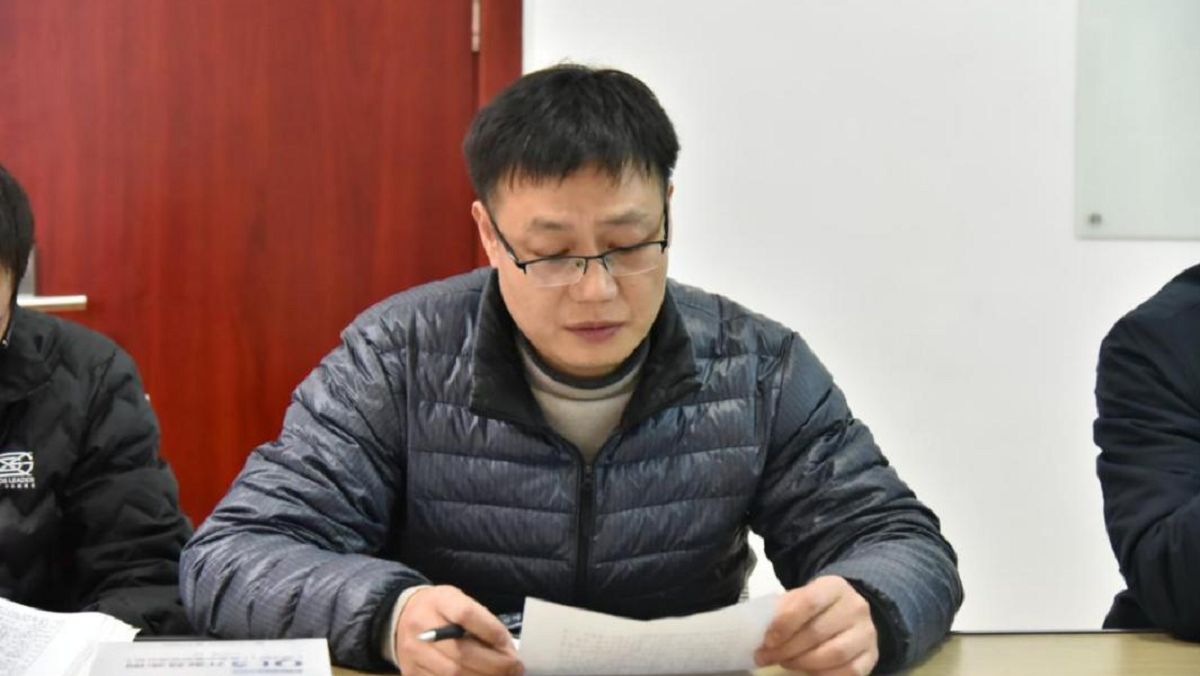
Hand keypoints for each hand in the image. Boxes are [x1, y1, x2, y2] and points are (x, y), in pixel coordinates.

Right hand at [395, 585, 523, 675]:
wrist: (402, 615)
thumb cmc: (441, 609)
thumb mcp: (460, 601)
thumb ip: (482, 621)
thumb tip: (507, 651)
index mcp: (439, 601)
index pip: (466, 615)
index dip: (491, 632)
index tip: (507, 644)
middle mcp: (422, 627)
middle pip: (462, 652)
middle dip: (495, 665)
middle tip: (515, 669)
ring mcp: (414, 653)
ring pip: (453, 674)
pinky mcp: (411, 673)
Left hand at [755, 576, 878, 675]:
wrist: (849, 614)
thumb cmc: (817, 608)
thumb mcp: (799, 598)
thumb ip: (782, 610)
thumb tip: (759, 631)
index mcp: (834, 586)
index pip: (808, 602)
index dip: (784, 623)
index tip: (767, 640)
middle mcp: (856, 607)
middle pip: (818, 632)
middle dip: (787, 648)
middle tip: (766, 657)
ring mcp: (867, 633)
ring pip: (834, 654)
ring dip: (803, 663)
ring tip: (785, 663)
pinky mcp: (873, 656)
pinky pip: (849, 672)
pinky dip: (824, 675)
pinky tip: (806, 673)